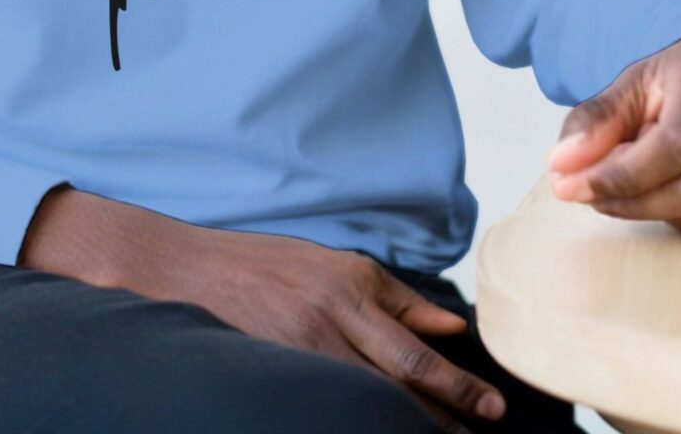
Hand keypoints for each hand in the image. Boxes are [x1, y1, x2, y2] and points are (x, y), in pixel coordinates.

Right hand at [18, 186, 506, 430]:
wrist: (187, 271)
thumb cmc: (269, 263)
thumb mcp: (337, 265)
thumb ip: (396, 298)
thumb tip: (452, 327)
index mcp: (348, 290)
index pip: (414, 354)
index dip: (457, 388)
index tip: (492, 411)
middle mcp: (326, 324)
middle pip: (395, 389)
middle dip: (440, 422)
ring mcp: (296, 357)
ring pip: (364, 407)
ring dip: (401, 430)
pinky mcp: (272, 378)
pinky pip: (324, 410)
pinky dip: (354, 427)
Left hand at [544, 31, 680, 231]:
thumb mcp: (636, 84)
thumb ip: (597, 120)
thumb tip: (560, 166)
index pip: (676, 143)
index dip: (622, 176)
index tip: (570, 188)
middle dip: (634, 201)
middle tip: (591, 196)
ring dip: (663, 213)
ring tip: (633, 191)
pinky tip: (675, 194)